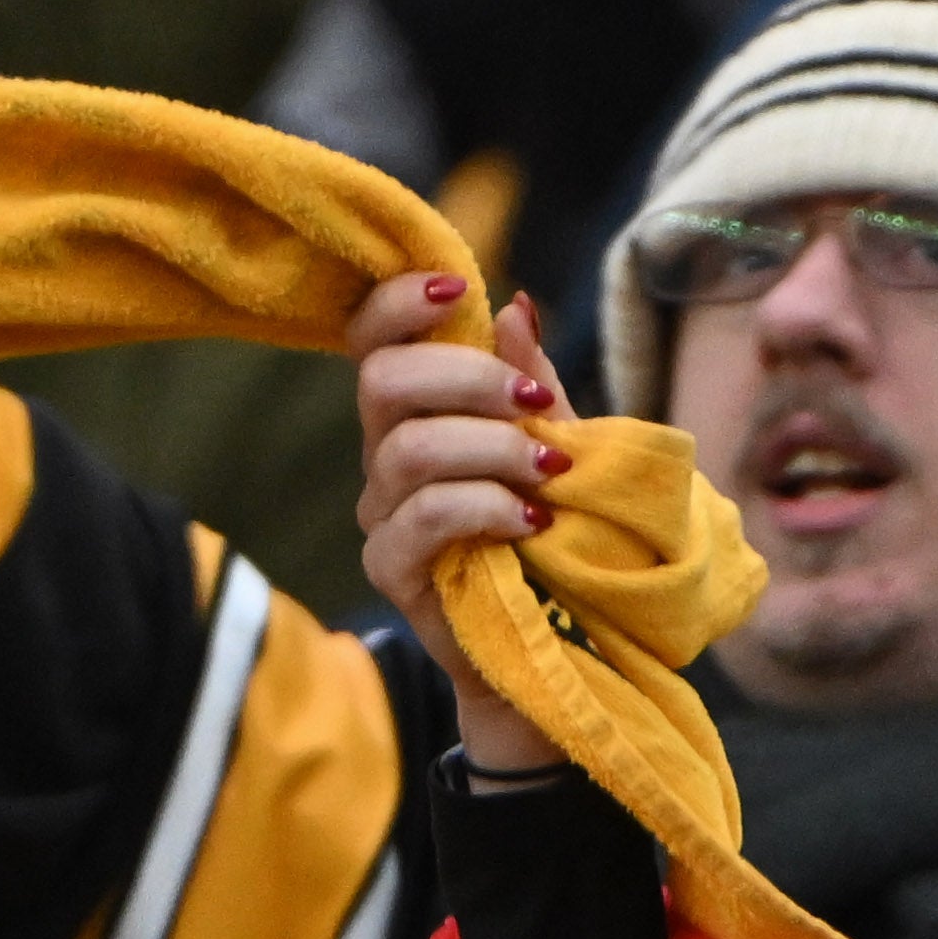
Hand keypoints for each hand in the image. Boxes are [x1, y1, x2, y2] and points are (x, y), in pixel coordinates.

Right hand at [351, 269, 570, 771]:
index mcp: (417, 415)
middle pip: (381, 382)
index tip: (458, 288)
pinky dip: (483, 507)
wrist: (566, 650)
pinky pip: (421, 519)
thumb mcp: (560, 448)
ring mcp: (383, 516)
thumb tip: (515, 304)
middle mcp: (385, 458)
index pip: (372, 338)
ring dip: (490, 448)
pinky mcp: (394, 572)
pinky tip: (531, 521)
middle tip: (536, 407)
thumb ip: (533, 383)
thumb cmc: (561, 540)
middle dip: (467, 378)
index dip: (399, 301)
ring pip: (406, 449)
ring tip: (550, 474)